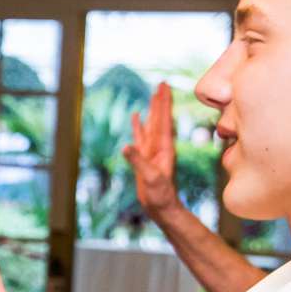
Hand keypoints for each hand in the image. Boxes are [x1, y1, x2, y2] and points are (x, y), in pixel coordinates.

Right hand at [122, 83, 179, 216]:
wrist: (162, 208)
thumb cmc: (160, 195)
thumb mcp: (151, 178)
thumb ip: (138, 162)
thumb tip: (126, 147)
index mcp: (164, 147)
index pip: (163, 120)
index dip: (163, 103)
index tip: (163, 86)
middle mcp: (160, 145)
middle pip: (160, 118)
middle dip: (160, 101)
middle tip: (162, 83)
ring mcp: (153, 150)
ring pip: (152, 125)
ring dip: (152, 110)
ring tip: (152, 94)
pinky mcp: (145, 157)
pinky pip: (141, 136)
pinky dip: (139, 125)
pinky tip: (136, 116)